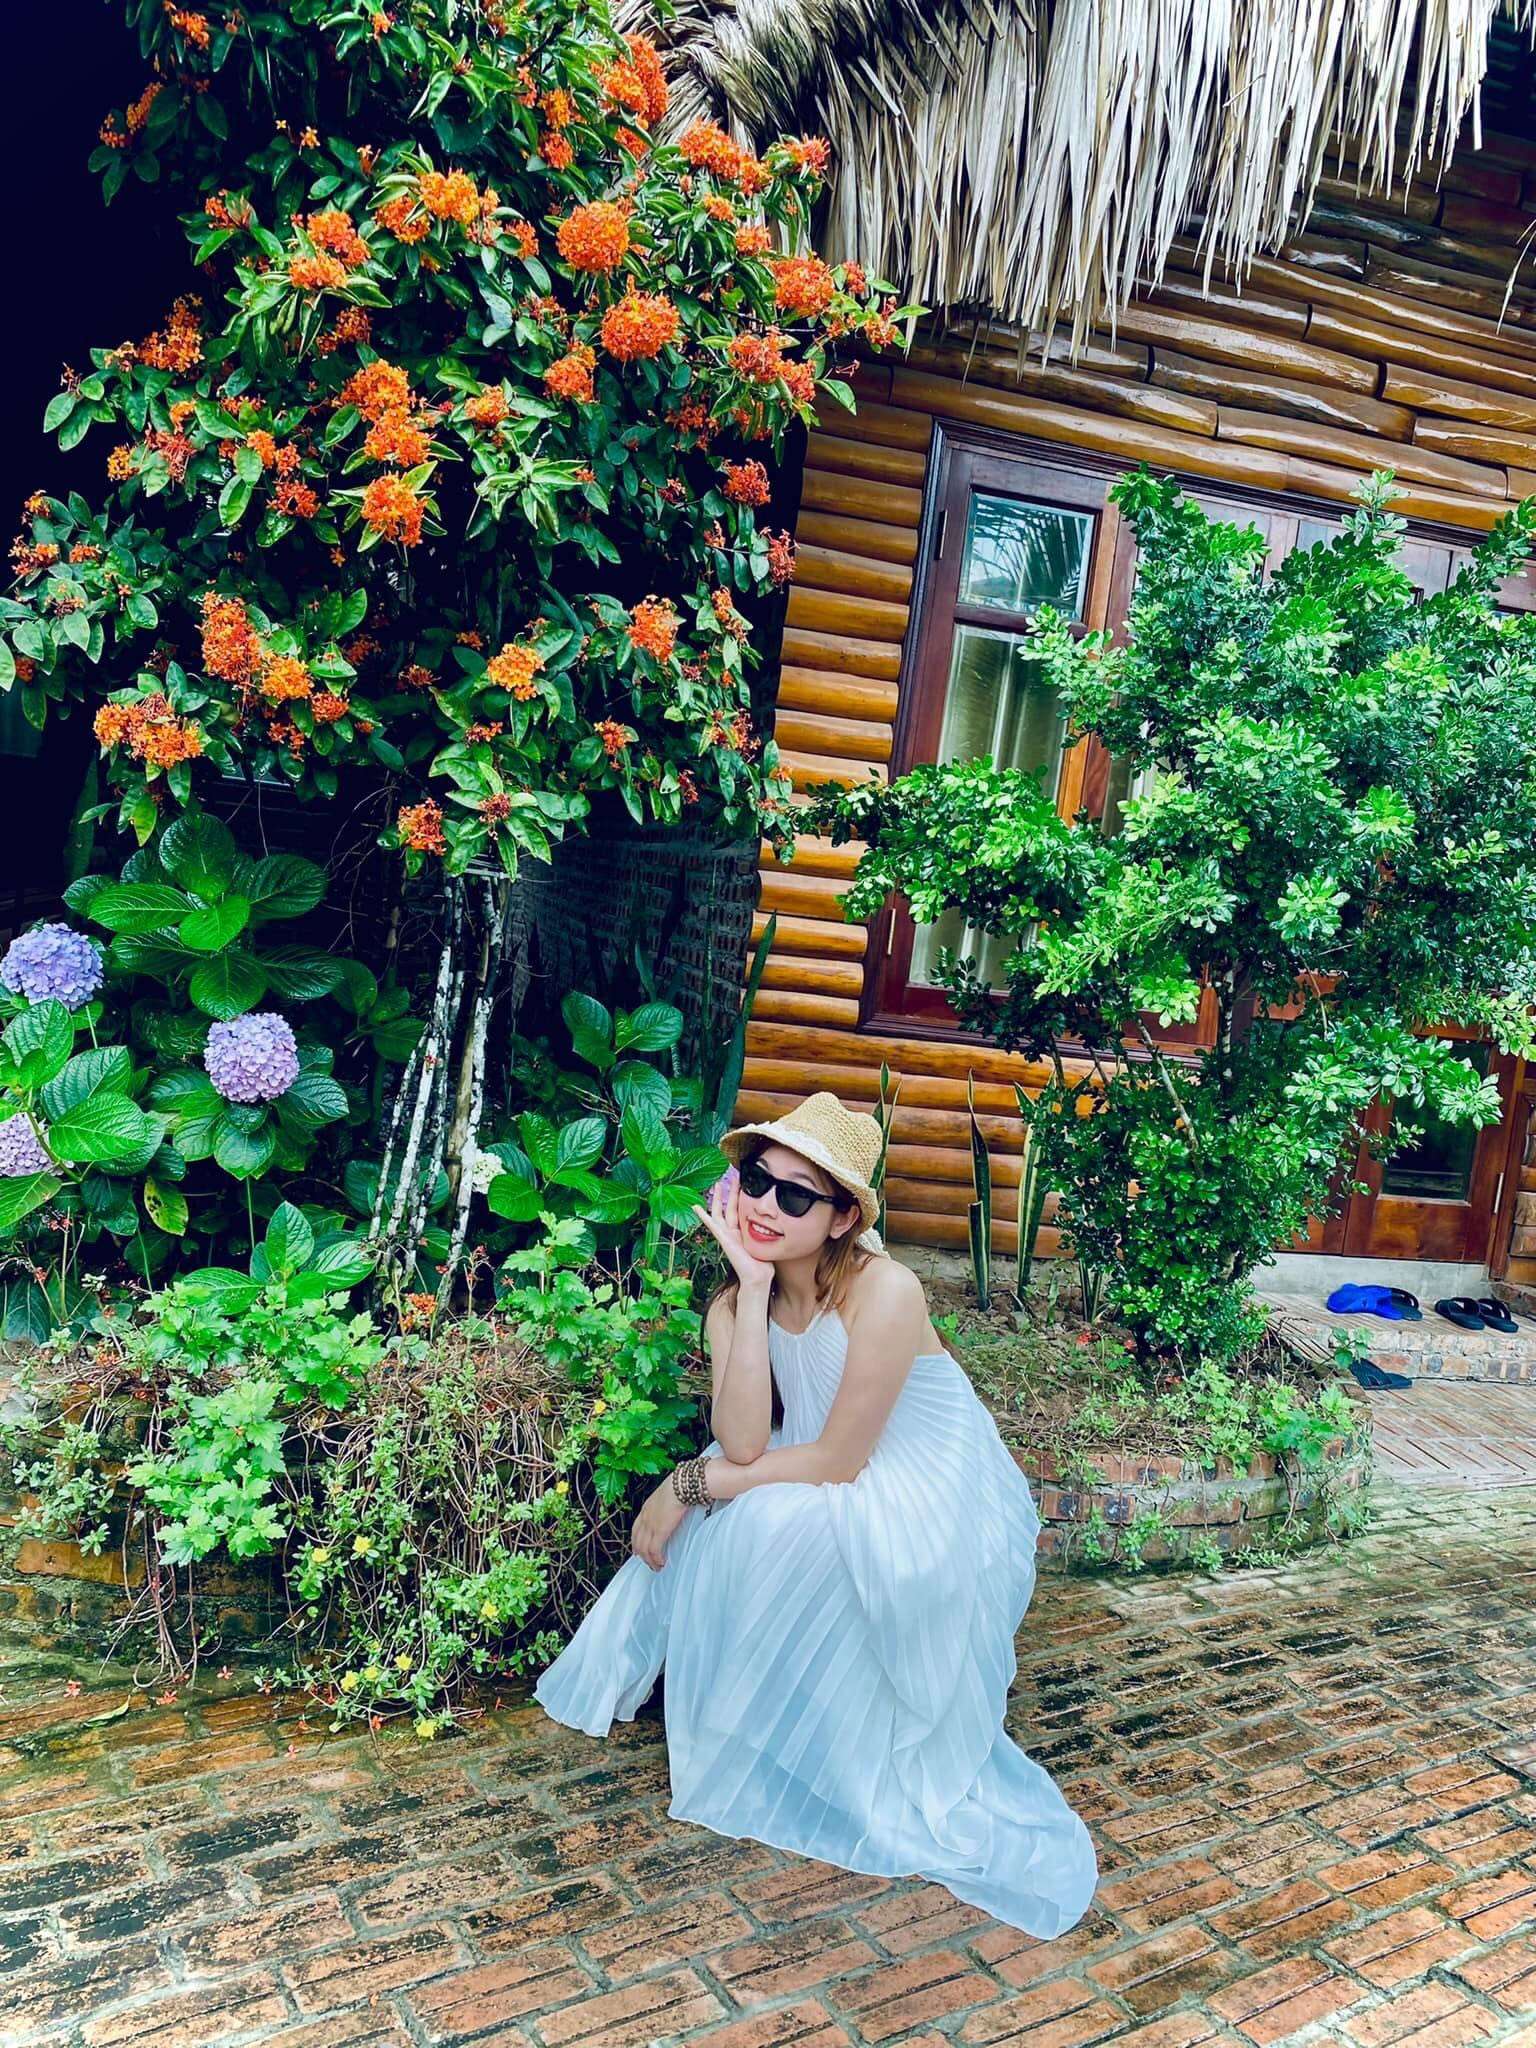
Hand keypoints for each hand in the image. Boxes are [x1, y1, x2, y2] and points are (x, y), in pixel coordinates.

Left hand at [632, 1474, 688, 1570]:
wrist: (680, 1486)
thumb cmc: (679, 1487)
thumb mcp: (667, 1495)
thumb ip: (665, 1505)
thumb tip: (673, 1509)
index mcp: (646, 1508)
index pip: (636, 1529)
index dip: (636, 1541)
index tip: (638, 1549)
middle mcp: (645, 1518)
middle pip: (637, 1541)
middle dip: (642, 1554)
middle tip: (648, 1562)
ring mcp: (650, 1525)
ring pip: (644, 1549)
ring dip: (649, 1560)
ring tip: (656, 1566)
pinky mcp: (659, 1531)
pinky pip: (654, 1550)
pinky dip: (657, 1559)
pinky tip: (661, 1562)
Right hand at [692, 1168, 774, 1293]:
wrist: (758, 1277)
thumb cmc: (763, 1264)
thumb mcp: (766, 1242)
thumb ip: (767, 1233)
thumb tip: (779, 1224)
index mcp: (742, 1233)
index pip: (739, 1211)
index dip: (740, 1198)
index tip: (743, 1184)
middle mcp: (732, 1232)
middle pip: (729, 1208)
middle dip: (730, 1192)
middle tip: (732, 1177)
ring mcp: (726, 1235)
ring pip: (720, 1212)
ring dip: (718, 1198)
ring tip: (717, 1184)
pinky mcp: (724, 1239)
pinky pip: (711, 1225)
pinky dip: (703, 1216)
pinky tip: (696, 1207)